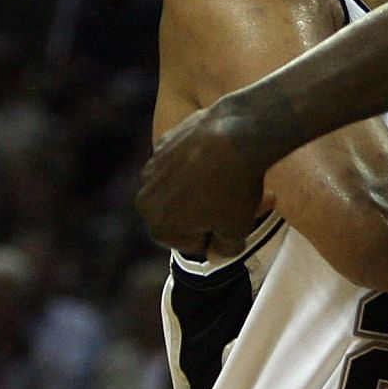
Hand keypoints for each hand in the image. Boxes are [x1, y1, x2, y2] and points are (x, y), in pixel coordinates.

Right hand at [136, 99, 270, 256]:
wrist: (235, 135)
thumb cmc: (234, 189)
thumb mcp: (237, 231)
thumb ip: (223, 249)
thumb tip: (216, 253)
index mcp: (159, 228)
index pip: (193, 244)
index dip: (218, 235)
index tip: (235, 221)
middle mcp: (145, 200)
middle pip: (184, 216)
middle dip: (210, 213)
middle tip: (242, 203)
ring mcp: (151, 170)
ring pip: (182, 190)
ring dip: (203, 190)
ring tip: (232, 182)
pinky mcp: (161, 144)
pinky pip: (181, 164)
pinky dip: (197, 165)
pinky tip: (220, 160)